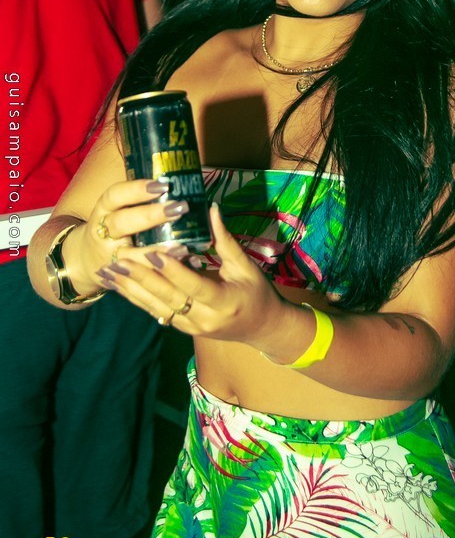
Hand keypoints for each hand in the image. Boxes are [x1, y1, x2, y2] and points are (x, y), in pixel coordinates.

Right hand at [66, 178, 189, 291]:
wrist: (84, 261)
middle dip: (151, 216)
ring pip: (131, 255)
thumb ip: (140, 199)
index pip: (114, 196)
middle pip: (122, 223)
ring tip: (184, 246)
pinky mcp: (120, 278)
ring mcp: (110, 257)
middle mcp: (103, 233)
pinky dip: (163, 271)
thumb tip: (179, 178)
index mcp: (103, 210)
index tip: (161, 185)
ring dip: (157, 251)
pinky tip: (185, 263)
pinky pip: (141, 276)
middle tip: (179, 208)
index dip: (136, 190)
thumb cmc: (112, 227)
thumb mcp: (116, 210)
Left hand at [102, 204, 289, 342]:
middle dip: (140, 278)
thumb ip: (226, 240)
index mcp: (223, 302)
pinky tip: (118, 285)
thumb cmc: (258, 293)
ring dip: (130, 289)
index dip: (172, 270)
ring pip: (155, 307)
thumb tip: (211, 208)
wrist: (262, 329)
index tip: (152, 253)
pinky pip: (155, 311)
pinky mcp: (182, 327)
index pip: (193, 286)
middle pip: (167, 297)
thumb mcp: (246, 267)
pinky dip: (135, 297)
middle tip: (117, 259)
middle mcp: (203, 319)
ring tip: (107, 271)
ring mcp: (190, 326)